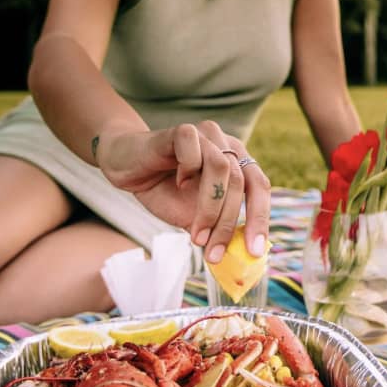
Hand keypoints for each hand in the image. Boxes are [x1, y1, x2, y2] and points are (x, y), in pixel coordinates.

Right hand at [96, 121, 270, 261]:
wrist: (126, 167)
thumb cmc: (164, 190)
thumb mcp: (195, 217)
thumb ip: (217, 229)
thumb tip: (239, 257)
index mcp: (238, 163)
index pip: (259, 188)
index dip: (260, 219)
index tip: (254, 251)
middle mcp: (226, 145)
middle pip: (242, 183)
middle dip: (228, 224)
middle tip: (215, 253)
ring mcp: (206, 134)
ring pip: (221, 168)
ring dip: (210, 208)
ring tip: (196, 234)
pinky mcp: (182, 130)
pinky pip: (194, 150)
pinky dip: (188, 171)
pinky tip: (178, 183)